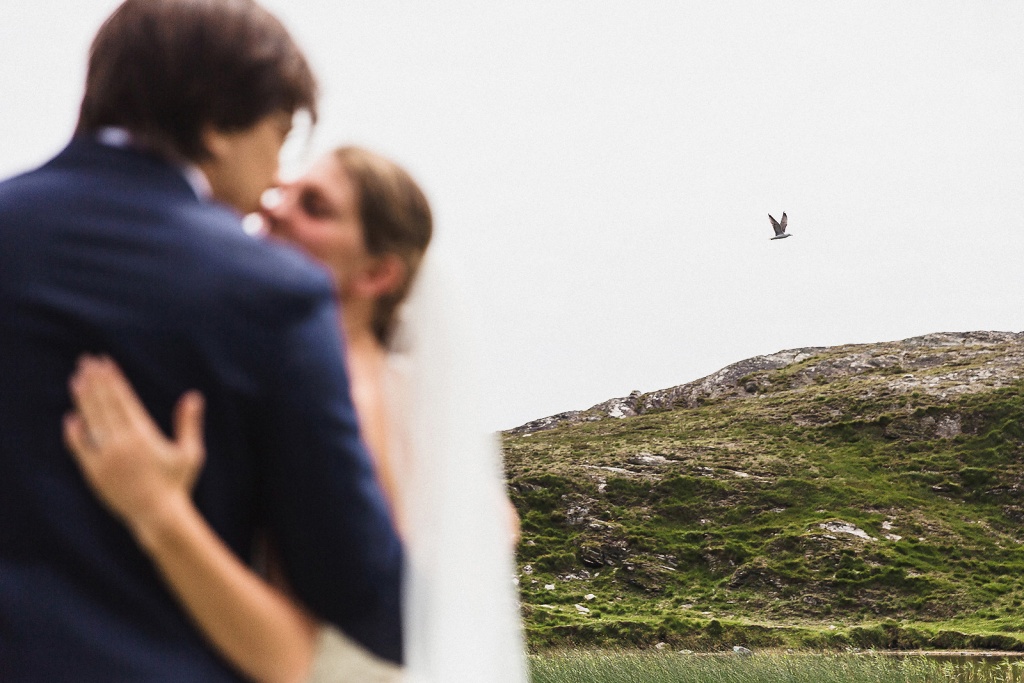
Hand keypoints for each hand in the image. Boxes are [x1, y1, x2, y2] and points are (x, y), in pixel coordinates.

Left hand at [63, 355, 205, 534]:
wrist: (157, 515)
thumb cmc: (178, 484)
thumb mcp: (190, 452)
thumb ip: (189, 423)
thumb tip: (194, 396)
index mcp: (143, 435)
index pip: (124, 399)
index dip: (113, 379)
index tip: (106, 362)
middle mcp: (121, 443)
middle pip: (104, 404)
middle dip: (96, 381)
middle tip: (87, 361)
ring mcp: (105, 458)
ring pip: (91, 421)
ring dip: (83, 399)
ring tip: (77, 379)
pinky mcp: (94, 472)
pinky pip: (80, 448)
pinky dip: (75, 432)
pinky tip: (72, 417)